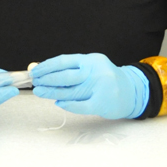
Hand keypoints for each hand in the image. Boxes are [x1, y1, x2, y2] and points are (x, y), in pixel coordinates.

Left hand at [30, 53, 147, 119]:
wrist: (131, 91)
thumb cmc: (105, 79)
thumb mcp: (90, 67)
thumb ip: (69, 68)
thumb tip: (41, 69)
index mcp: (91, 60)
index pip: (64, 61)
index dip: (47, 66)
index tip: (35, 71)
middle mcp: (96, 71)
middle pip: (65, 76)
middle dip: (47, 80)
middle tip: (35, 83)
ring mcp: (100, 88)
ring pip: (70, 91)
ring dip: (52, 92)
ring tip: (40, 92)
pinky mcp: (102, 103)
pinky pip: (80, 106)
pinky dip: (68, 105)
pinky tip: (58, 103)